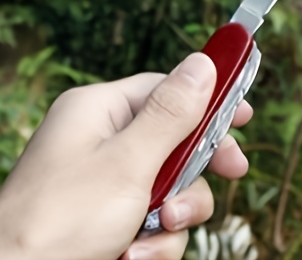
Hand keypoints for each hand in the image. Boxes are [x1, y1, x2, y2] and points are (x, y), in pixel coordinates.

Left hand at [0, 54, 252, 259]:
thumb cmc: (57, 221)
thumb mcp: (128, 162)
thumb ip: (173, 113)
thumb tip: (204, 62)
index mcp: (99, 111)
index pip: (167, 88)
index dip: (210, 100)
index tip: (245, 114)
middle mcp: (102, 143)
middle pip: (176, 141)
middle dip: (197, 168)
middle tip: (233, 172)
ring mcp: (104, 186)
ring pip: (171, 189)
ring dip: (174, 217)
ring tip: (155, 233)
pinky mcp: (108, 223)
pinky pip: (154, 224)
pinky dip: (153, 245)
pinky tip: (133, 256)